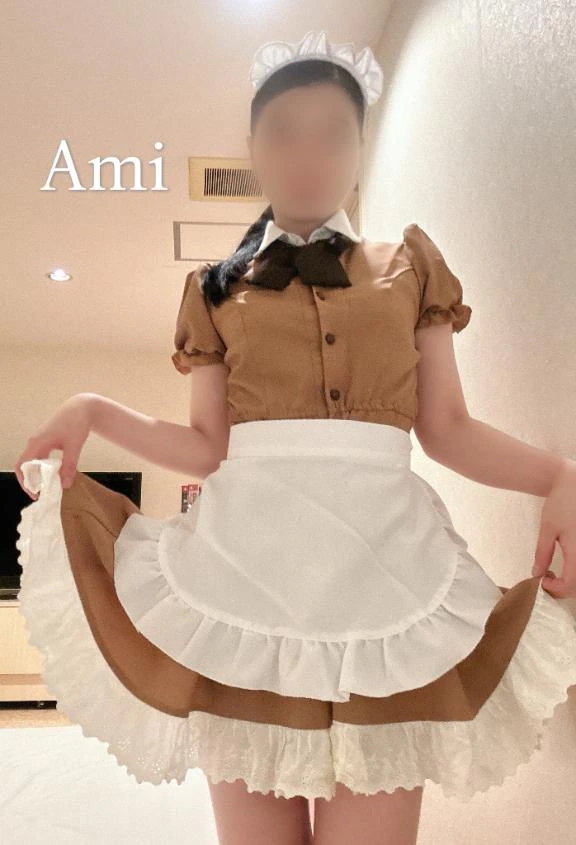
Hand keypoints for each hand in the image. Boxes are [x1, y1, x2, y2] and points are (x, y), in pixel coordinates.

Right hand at [15, 393, 94, 498]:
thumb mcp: (74, 446)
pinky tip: (56, 475)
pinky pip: (41, 458)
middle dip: (32, 481)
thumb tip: (65, 485)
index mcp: (37, 443)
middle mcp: (35, 442)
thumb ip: (69, 466)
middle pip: (26, 466)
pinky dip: (45, 468)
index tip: (35, 493)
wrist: (81, 407)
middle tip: (44, 494)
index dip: (25, 482)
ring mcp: (40, 441)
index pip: (21, 466)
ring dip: (39, 475)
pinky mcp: (47, 441)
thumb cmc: (76, 423)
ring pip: (34, 462)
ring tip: (50, 487)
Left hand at [532, 461, 575, 597]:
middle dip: (564, 588)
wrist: (575, 483)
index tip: (542, 580)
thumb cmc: (561, 503)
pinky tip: (569, 564)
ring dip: (572, 582)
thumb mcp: (547, 529)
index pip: (570, 585)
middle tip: (548, 578)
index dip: (555, 589)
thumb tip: (536, 574)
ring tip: (557, 572)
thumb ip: (542, 554)